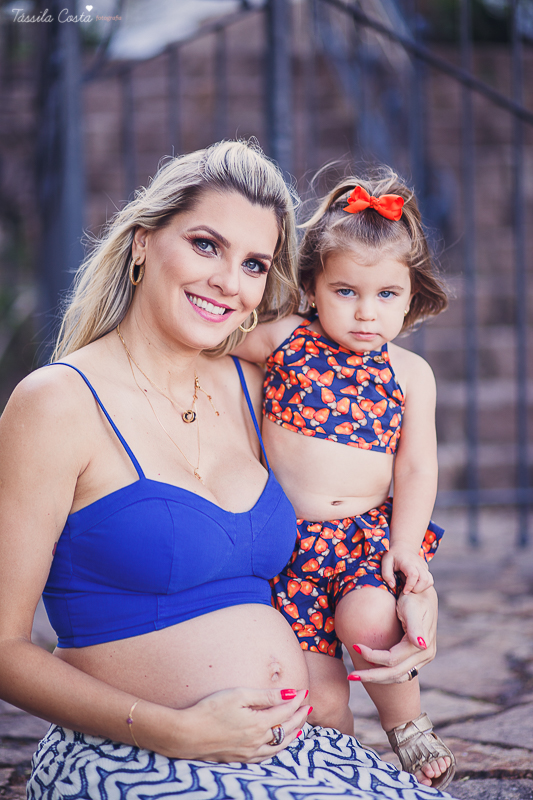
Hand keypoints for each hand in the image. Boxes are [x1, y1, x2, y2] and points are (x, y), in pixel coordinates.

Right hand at [167, 687, 309, 762]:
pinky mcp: (240, 758)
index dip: (296, 700)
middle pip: (286, 729)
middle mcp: (258, 741)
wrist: (186, 734)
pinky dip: (278, 748)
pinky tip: (277, 744)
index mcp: (259, 724)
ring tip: (300, 726)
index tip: (303, 691)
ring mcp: (249, 752)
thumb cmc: (210, 709)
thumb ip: (265, 696)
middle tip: (308, 706)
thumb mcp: (239, 695)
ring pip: (279, 745)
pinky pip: (267, 756)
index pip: (285, 711)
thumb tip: (290, 693)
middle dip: (299, 717)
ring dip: (292, 734)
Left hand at [348, 586, 436, 684]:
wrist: (423, 595)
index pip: (392, 659)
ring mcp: (422, 659)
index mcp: (422, 645)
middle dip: (371, 676)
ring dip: (376, 678)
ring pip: (397, 677)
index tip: (355, 646)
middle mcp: (424, 656)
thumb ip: (415, 627)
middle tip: (350, 677)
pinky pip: (400, 673)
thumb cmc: (413, 598)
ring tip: (355, 676)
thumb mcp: (411, 608)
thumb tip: (420, 644)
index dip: (372, 656)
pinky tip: (370, 673)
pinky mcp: (417, 659)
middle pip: (394, 674)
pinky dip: (385, 675)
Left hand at [381, 546, 433, 593]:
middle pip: (424, 579)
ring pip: (429, 581)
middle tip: (408, 590)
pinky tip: (415, 585)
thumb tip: (392, 586)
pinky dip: (424, 586)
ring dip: (422, 588)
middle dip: (417, 589)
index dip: (410, 585)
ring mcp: (423, 566)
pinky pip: (430, 580)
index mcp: (407, 562)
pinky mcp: (426, 569)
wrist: (403, 547)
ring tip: (411, 587)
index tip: (404, 591)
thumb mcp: (385, 562)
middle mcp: (418, 564)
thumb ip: (386, 574)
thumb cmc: (393, 556)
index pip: (413, 575)